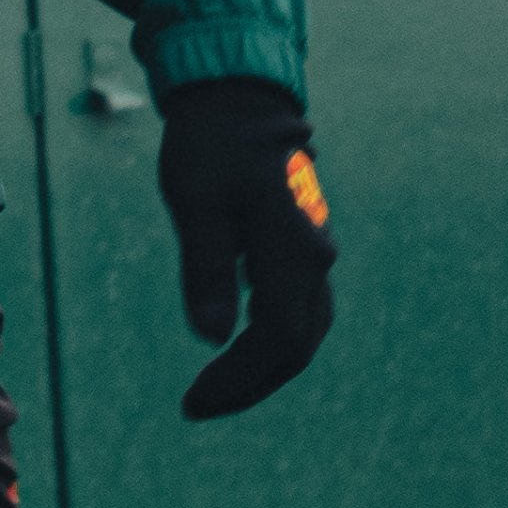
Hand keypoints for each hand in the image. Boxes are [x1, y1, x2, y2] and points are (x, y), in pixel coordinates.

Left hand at [156, 78, 333, 419]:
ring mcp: (313, 255)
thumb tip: (209, 338)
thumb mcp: (195, 203)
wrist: (237, 102)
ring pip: (301, 331)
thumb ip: (205, 269)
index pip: (278, 343)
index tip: (193, 404)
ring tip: (213, 388)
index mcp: (292, 254)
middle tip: (196, 405)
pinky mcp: (300, 249)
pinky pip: (297, 310)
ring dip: (260, 365)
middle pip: (294, 346)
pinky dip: (269, 339)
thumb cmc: (210, 147)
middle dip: (248, 382)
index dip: (240, 381)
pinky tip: (233, 348)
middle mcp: (314, 261)